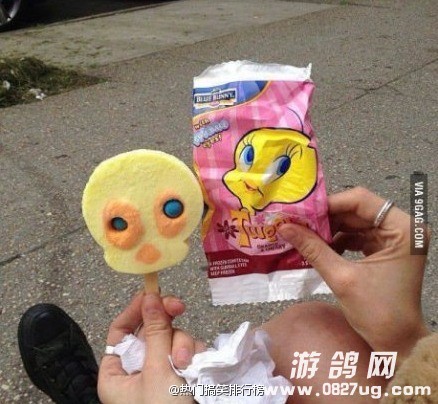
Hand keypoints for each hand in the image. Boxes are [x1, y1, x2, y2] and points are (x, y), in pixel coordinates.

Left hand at [98, 293, 199, 403]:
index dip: (136, 309)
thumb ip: (156, 332)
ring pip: (173, 339)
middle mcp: (137, 371)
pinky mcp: (181, 375)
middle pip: (151, 331)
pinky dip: (194, 354)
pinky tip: (196, 365)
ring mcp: (160, 373)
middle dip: (167, 326)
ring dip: (183, 345)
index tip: (153, 294)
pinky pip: (187, 351)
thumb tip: (150, 297)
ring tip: (186, 362)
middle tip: (179, 306)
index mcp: (117, 373)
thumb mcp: (157, 370)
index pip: (120, 330)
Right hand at [279, 187, 430, 363]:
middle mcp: (402, 227)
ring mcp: (395, 238)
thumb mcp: (341, 277)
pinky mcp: (386, 249)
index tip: (301, 212)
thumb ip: (312, 248)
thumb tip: (284, 227)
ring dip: (329, 229)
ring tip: (303, 234)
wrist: (397, 343)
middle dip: (325, 218)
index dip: (329, 203)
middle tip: (296, 222)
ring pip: (354, 222)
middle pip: (357, 210)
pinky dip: (337, 240)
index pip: (361, 200)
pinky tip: (318, 246)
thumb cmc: (377, 313)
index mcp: (402, 229)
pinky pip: (357, 236)